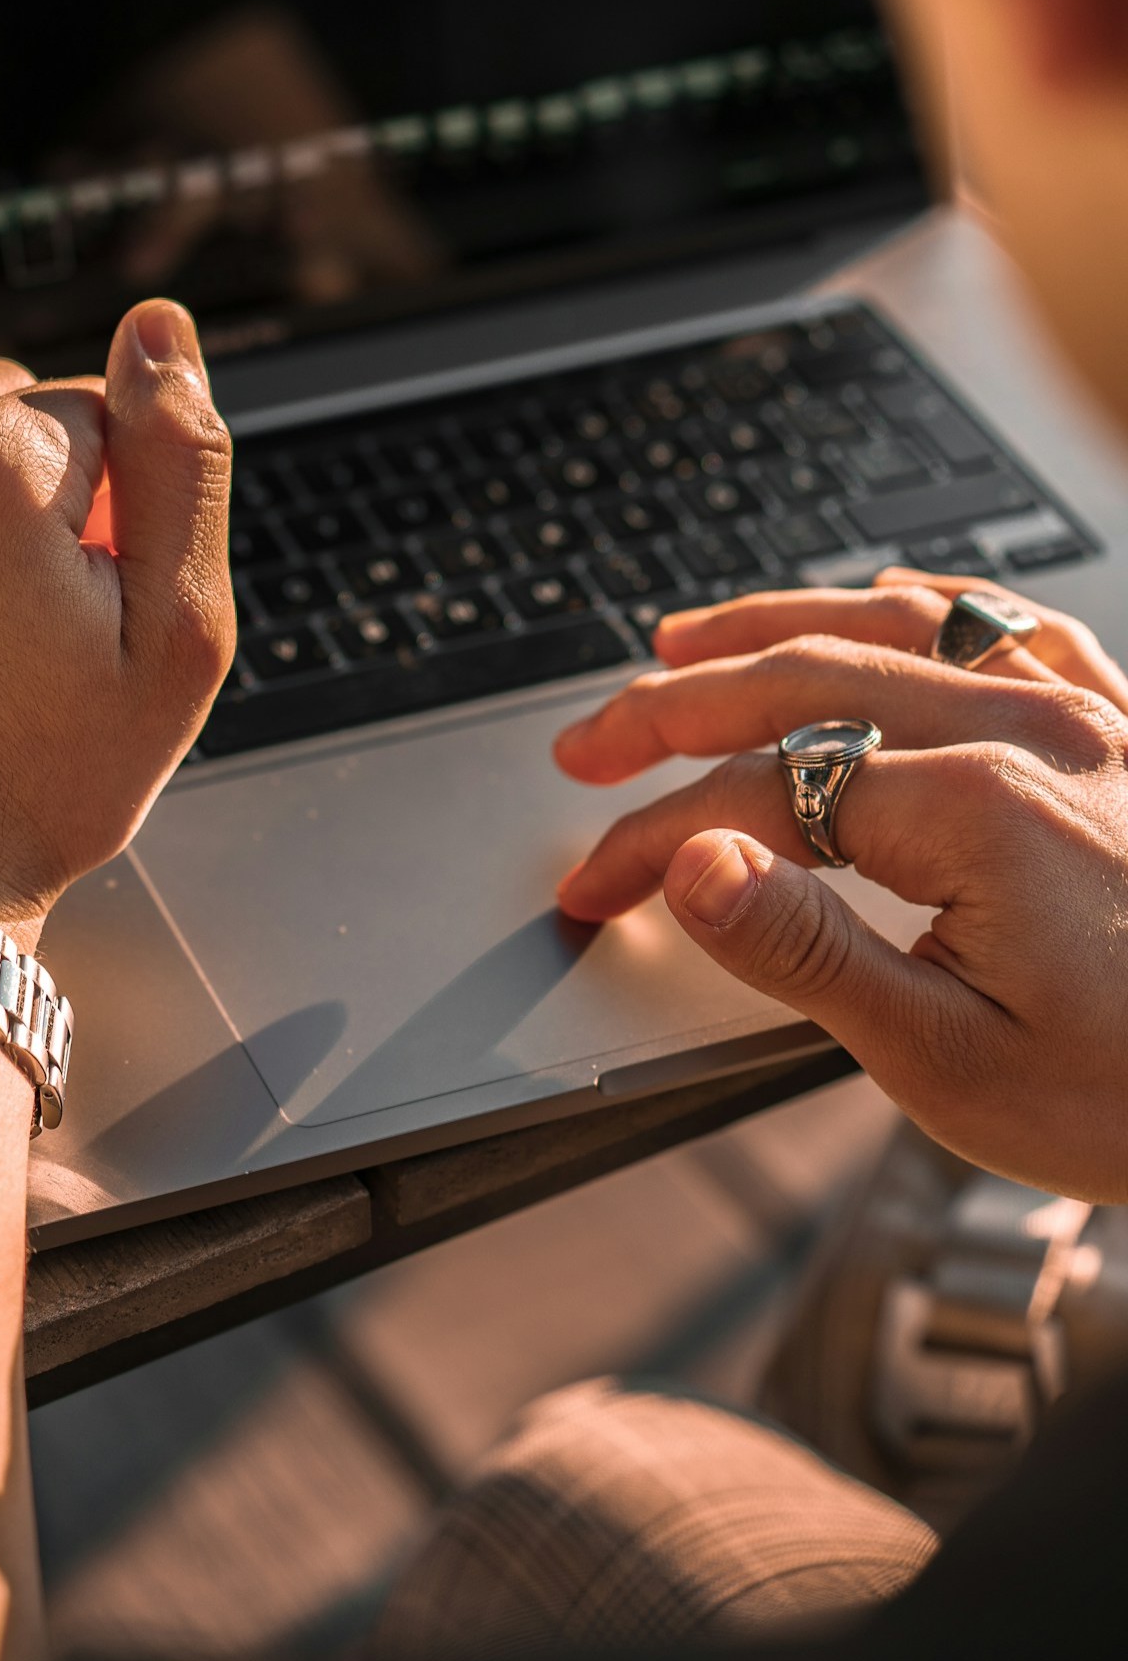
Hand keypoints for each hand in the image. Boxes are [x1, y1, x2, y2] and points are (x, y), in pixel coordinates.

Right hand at [552, 572, 1127, 1199]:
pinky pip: (1006, 624)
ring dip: (771, 624)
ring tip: (679, 642)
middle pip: (801, 683)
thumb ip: (806, 952)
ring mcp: (1088, 718)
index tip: (593, 887)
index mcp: (976, 813)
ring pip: (894, 624)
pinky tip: (876, 598)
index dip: (650, 840)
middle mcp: (1030, 734)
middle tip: (586, 744)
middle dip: (670, 709)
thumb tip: (690, 865)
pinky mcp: (1125, 730)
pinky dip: (916, 603)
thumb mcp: (953, 1063)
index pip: (755, 800)